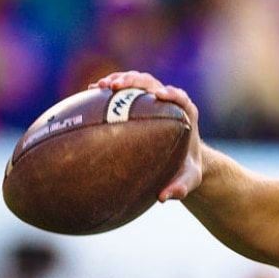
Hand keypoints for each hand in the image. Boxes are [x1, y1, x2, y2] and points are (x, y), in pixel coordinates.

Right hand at [90, 71, 202, 202]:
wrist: (181, 161)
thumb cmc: (186, 169)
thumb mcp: (189, 179)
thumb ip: (182, 187)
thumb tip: (164, 197)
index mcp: (186, 114)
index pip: (180, 97)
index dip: (171, 93)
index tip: (159, 95)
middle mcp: (169, 102)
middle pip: (152, 83)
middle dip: (134, 80)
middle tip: (115, 86)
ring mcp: (153, 100)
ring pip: (136, 83)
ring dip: (118, 80)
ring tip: (98, 86)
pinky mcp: (140, 103)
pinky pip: (124, 92)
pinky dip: (109, 91)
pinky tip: (89, 93)